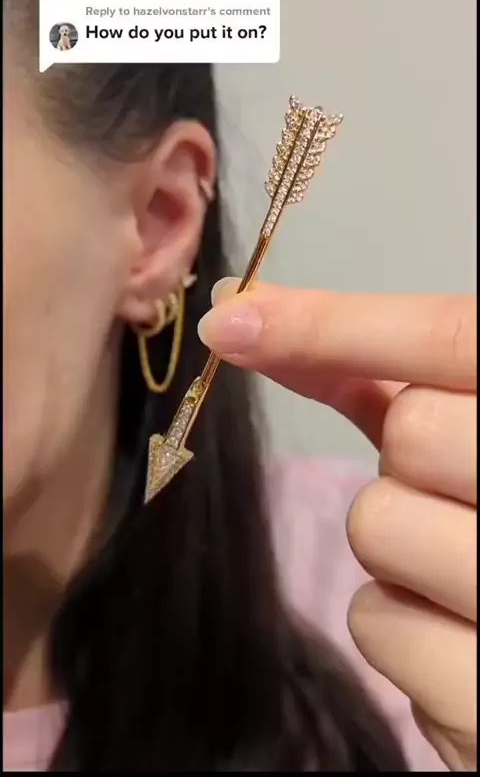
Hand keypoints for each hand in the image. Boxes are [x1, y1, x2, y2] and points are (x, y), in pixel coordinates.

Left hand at [198, 282, 476, 771]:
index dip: (333, 323)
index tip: (229, 317)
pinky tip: (457, 631)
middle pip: (411, 434)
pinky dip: (397, 624)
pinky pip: (374, 622)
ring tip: (462, 569)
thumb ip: (388, 374)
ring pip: (377, 526)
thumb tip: (252, 313)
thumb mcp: (470, 435)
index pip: (450, 336)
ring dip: (397, 544)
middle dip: (408, 457)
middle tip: (458, 490)